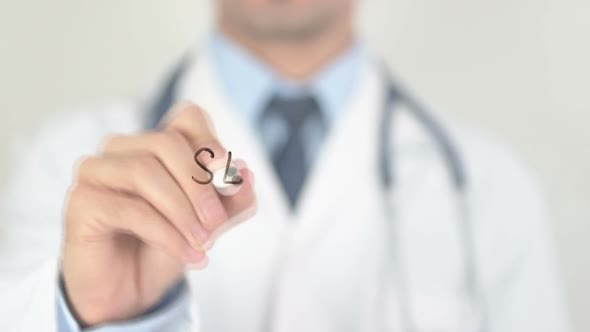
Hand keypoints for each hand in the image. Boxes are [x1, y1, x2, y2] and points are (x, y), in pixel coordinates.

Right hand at [61, 102, 255, 325]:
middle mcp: (122, 149)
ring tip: (203, 243)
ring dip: (182, 212)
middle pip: (167, 143)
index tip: (228, 175)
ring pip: (145, 171)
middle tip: (218, 223)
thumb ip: (232, 200)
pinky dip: (167, 234)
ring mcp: (96, 171)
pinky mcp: (82, 202)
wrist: (129, 291)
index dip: (210, 141)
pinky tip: (188, 255)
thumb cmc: (165, 247)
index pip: (187, 117)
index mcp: (155, 145)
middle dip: (199, 185)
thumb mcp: (209, 223)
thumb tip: (246, 174)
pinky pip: (130, 209)